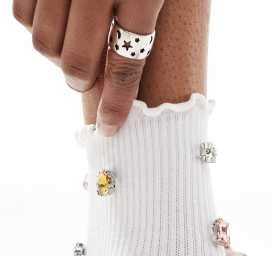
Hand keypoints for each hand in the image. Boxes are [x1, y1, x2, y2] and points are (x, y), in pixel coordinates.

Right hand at [13, 0, 163, 134]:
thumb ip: (149, 25)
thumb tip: (151, 76)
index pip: (125, 67)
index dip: (116, 105)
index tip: (109, 128)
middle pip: (78, 63)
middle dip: (82, 82)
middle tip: (88, 78)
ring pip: (45, 42)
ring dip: (58, 56)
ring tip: (74, 44)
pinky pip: (22, 13)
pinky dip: (35, 26)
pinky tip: (56, 22)